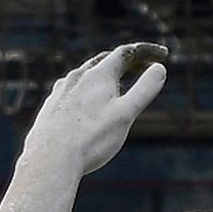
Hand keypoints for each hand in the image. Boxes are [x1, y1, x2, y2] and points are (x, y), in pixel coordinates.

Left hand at [24, 44, 167, 175]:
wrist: (50, 160)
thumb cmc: (92, 138)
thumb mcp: (126, 114)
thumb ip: (144, 90)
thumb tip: (159, 69)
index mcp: (98, 75)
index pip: (126, 53)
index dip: (146, 51)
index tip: (162, 55)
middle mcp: (77, 77)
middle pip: (104, 61)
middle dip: (126, 61)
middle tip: (142, 67)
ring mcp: (60, 91)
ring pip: (85, 76)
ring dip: (103, 76)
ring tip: (115, 85)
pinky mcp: (50, 107)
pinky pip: (71, 92)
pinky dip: (86, 92)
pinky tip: (86, 105)